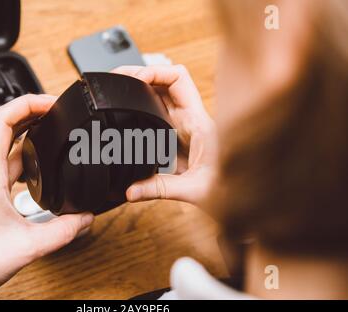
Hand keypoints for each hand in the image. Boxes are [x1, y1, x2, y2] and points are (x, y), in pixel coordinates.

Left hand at [0, 94, 93, 299]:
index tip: (51, 102)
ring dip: (27, 133)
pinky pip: (4, 165)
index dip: (27, 103)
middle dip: (32, 112)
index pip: (1, 121)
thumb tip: (86, 218)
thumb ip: (64, 231)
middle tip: (57, 111)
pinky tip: (38, 167)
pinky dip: (23, 157)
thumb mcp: (28, 246)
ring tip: (51, 130)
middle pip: (3, 127)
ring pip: (4, 146)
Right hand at [112, 65, 217, 208]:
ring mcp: (183, 125)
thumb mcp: (193, 190)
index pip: (179, 79)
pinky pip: (158, 111)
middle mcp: (191, 118)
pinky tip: (129, 110)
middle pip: (164, 81)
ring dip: (141, 89)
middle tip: (118, 79)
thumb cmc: (227, 187)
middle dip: (140, 74)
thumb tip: (131, 191)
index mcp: (198, 121)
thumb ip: (160, 188)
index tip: (135, 79)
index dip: (155, 72)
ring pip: (160, 94)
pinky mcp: (177, 135)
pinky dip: (142, 105)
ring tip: (118, 90)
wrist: (238, 195)